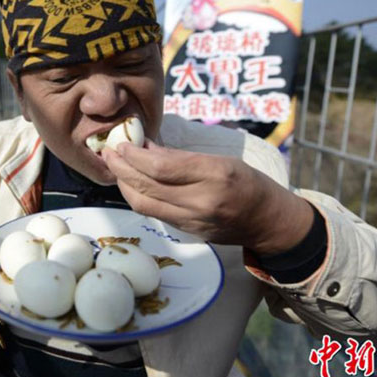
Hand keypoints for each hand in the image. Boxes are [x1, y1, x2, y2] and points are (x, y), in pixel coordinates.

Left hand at [101, 139, 313, 254]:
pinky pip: (153, 213)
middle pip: (147, 186)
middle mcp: (201, 201)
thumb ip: (182, 157)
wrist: (268, 223)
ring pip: (143, 204)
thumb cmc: (249, 184)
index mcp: (214, 175)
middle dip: (121, 168)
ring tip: (115, 167)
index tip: (122, 144)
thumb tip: (146, 148)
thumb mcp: (222, 160)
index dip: (134, 155)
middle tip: (107, 152)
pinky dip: (137, 197)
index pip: (161, 167)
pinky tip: (132, 183)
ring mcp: (193, 221)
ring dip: (123, 185)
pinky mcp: (187, 232)